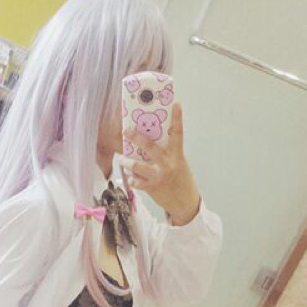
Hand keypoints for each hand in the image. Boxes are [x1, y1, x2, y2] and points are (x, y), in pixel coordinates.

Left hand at [119, 102, 200, 224]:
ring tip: (122, 158)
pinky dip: (132, 178)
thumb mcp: (178, 163)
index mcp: (177, 155)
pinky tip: (131, 177)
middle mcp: (168, 164)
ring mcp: (159, 176)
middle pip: (150, 147)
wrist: (185, 203)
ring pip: (137, 166)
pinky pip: (136, 181)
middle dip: (136, 137)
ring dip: (127, 162)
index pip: (178, 133)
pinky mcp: (152, 188)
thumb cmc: (180, 179)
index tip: (176, 103)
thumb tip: (148, 143)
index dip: (177, 117)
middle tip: (126, 130)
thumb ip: (166, 153)